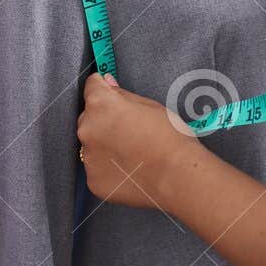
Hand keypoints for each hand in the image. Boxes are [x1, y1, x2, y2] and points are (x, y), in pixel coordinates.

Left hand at [76, 72, 205, 209]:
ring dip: (106, 146)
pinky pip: (98, 168)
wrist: (177, 177)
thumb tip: (108, 85)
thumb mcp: (152, 106)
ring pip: (92, 145)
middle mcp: (87, 129)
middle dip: (104, 121)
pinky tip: (130, 169)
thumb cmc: (171, 140)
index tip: (109, 92)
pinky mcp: (93, 180)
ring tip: (133, 153)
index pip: (92, 86)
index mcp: (101, 105)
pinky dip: (110, 168)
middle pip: (90, 118)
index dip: (104, 89)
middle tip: (131, 130)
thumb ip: (123, 95)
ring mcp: (88, 157)